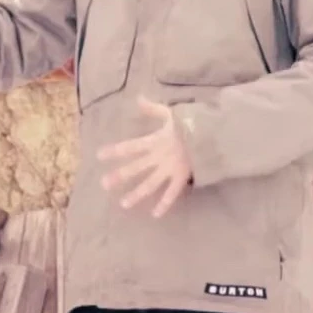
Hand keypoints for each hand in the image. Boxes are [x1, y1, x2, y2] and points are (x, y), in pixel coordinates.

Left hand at [96, 97, 192, 217]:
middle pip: (135, 167)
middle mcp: (159, 157)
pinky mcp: (182, 177)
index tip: (99, 156)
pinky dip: (164, 204)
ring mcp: (170, 168)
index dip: (114, 151)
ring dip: (137, 194)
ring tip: (123, 204)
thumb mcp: (171, 113)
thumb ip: (152, 108)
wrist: (213, 133)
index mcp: (154, 141)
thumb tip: (138, 98)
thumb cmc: (191, 123)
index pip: (130, 147)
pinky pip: (172, 193)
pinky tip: (155, 215)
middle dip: (120, 176)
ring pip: (150, 184)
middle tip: (104, 184)